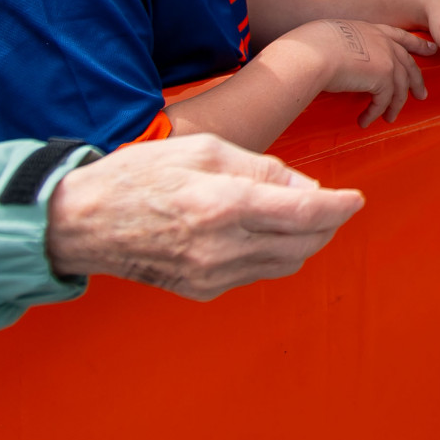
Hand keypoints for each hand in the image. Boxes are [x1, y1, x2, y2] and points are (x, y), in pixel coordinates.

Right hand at [45, 133, 363, 298]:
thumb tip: (306, 186)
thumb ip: (262, 167)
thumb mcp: (206, 148)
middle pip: (304, 244)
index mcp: (225, 204)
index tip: (356, 198)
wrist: (83, 222)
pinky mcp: (201, 290)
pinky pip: (256, 274)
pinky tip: (266, 234)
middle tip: (334, 205)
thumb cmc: (141, 174)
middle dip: (329, 225)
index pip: (306, 211)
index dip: (340, 206)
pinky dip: (274, 255)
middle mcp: (223, 246)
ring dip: (305, 242)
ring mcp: (212, 275)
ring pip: (285, 264)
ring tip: (305, 217)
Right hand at [293, 17, 434, 127]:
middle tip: (421, 95)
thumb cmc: (309, 47)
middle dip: (416, 81)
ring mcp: (387, 58)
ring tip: (387, 119)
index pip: (400, 36)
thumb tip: (341, 64)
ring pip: (400, 87)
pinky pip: (385, 101)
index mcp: (371, 29)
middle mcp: (383, 42)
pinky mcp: (384, 77)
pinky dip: (375, 113)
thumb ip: (347, 48)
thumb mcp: (333, 38)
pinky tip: (365, 121)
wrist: (312, 53)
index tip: (431, 49)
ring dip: (393, 106)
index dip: (417, 44)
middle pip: (408, 64)